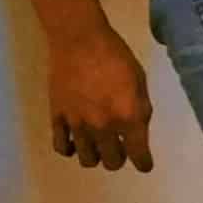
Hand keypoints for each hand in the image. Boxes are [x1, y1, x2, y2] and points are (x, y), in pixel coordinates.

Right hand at [47, 24, 154, 172]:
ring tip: (97, 142)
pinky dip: (70, 149)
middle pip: (112, 163)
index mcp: (128, 116)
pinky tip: (74, 141)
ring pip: (88, 160)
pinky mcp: (58, 118)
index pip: (139, 156)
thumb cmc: (116, 55)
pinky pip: (61, 147)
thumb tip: (137, 128)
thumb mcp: (139, 79)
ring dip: (96, 154)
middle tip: (119, 145)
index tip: (143, 162)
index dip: (144, 162)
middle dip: (119, 157)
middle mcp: (104, 127)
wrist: (80, 39)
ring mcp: (78, 125)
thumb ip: (141, 108)